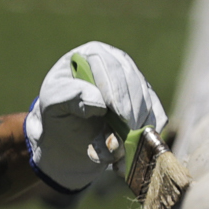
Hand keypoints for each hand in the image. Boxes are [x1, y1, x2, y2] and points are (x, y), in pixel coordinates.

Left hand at [25, 41, 166, 193]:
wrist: (67, 138)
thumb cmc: (57, 114)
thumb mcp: (53, 103)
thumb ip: (70, 96)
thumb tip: (98, 103)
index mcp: (94, 54)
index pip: (110, 66)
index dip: (116, 91)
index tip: (118, 114)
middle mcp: (119, 64)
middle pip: (134, 84)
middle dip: (129, 113)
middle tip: (123, 137)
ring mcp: (137, 84)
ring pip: (147, 104)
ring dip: (134, 131)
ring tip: (114, 150)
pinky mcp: (148, 104)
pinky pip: (156, 119)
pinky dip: (144, 138)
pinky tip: (127, 154)